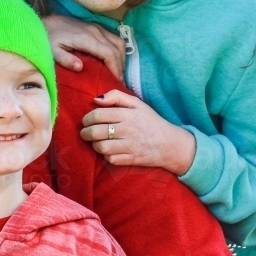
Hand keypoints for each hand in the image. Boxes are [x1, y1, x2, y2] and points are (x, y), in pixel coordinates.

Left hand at [42, 14, 125, 78]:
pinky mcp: (96, 27)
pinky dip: (118, 50)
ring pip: (119, 42)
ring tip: (118, 73)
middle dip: (120, 66)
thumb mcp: (52, 51)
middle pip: (117, 48)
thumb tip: (80, 68)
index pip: (108, 53)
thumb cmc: (48, 38)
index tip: (117, 82)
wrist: (46, 21)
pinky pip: (114, 38)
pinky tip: (114, 61)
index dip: (115, 68)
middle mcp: (95, 31)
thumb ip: (65, 59)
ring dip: (121, 57)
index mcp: (86, 38)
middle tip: (119, 82)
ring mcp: (97, 27)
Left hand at [80, 90, 195, 175]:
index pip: (98, 115)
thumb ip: (116, 96)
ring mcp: (130, 146)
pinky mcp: (131, 159)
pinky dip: (106, 156)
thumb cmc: (150, 121)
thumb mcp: (137, 103)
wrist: (170, 144)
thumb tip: (95, 99)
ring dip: (95, 145)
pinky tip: (108, 151)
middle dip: (85, 133)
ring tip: (96, 142)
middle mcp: (128, 129)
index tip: (85, 122)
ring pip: (101, 147)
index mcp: (128, 114)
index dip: (86, 119)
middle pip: (96, 132)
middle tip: (85, 133)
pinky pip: (111, 159)